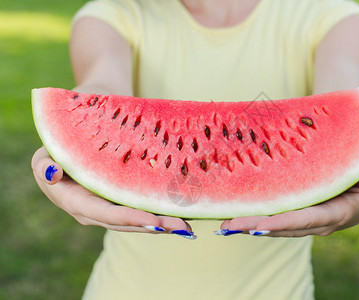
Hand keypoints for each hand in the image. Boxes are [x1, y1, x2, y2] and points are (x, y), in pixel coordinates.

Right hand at [31, 147, 193, 235]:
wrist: (66, 153)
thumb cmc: (56, 151)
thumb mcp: (43, 155)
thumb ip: (45, 166)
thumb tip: (53, 174)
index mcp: (78, 203)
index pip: (107, 214)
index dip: (130, 219)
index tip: (154, 221)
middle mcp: (97, 212)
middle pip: (130, 223)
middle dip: (156, 225)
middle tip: (183, 227)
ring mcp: (111, 209)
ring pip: (139, 220)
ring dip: (163, 223)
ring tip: (188, 224)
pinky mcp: (121, 202)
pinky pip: (142, 209)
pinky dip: (160, 212)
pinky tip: (182, 213)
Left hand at [219, 160, 358, 236]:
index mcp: (337, 213)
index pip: (307, 220)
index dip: (284, 223)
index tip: (260, 225)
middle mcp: (318, 222)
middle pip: (284, 226)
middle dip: (257, 227)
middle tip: (229, 224)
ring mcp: (306, 220)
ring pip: (276, 226)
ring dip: (251, 225)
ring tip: (226, 222)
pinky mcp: (298, 214)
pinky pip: (276, 218)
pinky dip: (257, 218)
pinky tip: (237, 214)